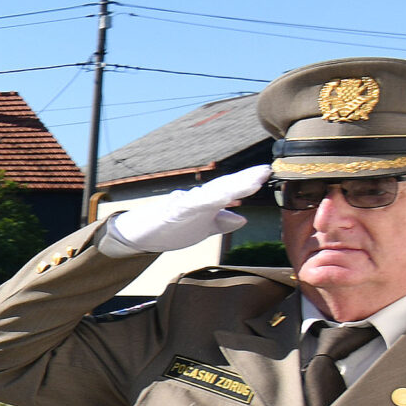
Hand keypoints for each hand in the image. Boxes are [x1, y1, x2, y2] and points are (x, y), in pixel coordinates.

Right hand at [105, 164, 269, 254]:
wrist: (138, 235)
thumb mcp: (201, 229)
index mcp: (206, 203)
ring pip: (211, 194)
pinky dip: (206, 201)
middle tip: (265, 171)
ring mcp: (184, 204)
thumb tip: (242, 218)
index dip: (248, 182)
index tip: (267, 172)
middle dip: (244, 180)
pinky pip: (191, 206)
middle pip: (223, 187)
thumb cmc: (169, 229)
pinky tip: (222, 197)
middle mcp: (197, 199)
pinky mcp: (171, 213)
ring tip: (251, 182)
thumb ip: (221, 222)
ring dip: (231, 188)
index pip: (230, 190)